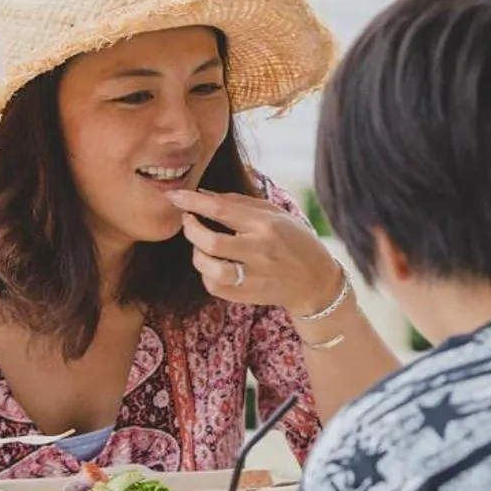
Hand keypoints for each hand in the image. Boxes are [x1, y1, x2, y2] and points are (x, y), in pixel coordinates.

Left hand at [169, 188, 344, 315]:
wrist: (315, 281)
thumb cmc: (294, 240)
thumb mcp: (275, 213)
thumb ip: (239, 202)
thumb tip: (204, 195)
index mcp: (266, 225)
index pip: (221, 210)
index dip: (193, 202)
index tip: (174, 196)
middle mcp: (260, 251)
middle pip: (211, 242)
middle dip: (190, 229)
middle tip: (187, 221)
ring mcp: (254, 276)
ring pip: (210, 268)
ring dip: (197, 255)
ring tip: (200, 246)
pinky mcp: (249, 296)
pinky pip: (214, 286)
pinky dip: (206, 274)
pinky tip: (212, 265)